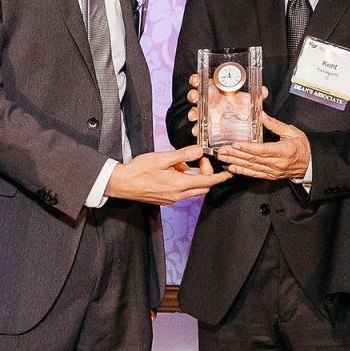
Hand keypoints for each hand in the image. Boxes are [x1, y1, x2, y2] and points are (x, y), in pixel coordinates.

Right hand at [106, 144, 229, 204]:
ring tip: (179, 164)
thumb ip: (183, 155)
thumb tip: (199, 151)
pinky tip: (171, 171)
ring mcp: (171, 199)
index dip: (219, 177)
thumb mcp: (162, 158)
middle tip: (198, 161)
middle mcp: (178, 195)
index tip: (228, 173)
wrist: (122, 184)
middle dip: (205, 174)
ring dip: (192, 177)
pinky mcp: (165, 199)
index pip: (207, 182)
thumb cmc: (139, 170)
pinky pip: (182, 192)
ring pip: (192, 189)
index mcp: (179, 184)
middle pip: (202, 187)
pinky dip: (183, 181)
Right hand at [185, 75, 270, 122]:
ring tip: (194, 116)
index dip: (196, 79)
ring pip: (195, 111)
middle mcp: (209, 100)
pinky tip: (197, 131)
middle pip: (195, 95)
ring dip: (192, 113)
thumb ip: (257, 94)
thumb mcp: (251, 99)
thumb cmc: (243, 106)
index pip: (202, 81)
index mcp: (216, 89)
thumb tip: (263, 91)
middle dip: (192, 95)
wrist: (243, 124)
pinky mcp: (208, 126)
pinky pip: (199, 127)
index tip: (196, 81)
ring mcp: (207, 114)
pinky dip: (196, 129)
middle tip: (195, 97)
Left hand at [216, 113, 309, 179]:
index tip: (235, 144)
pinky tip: (233, 168)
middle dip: (236, 154)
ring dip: (236, 162)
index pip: (262, 150)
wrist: (310, 164)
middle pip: (253, 159)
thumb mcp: (291, 132)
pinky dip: (243, 171)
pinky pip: (255, 174)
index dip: (248, 148)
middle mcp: (277, 163)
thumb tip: (262, 115)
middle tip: (222, 150)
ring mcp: (273, 171)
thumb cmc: (302, 147)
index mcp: (284, 151)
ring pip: (252, 167)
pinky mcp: (271, 176)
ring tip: (223, 158)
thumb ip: (275, 125)